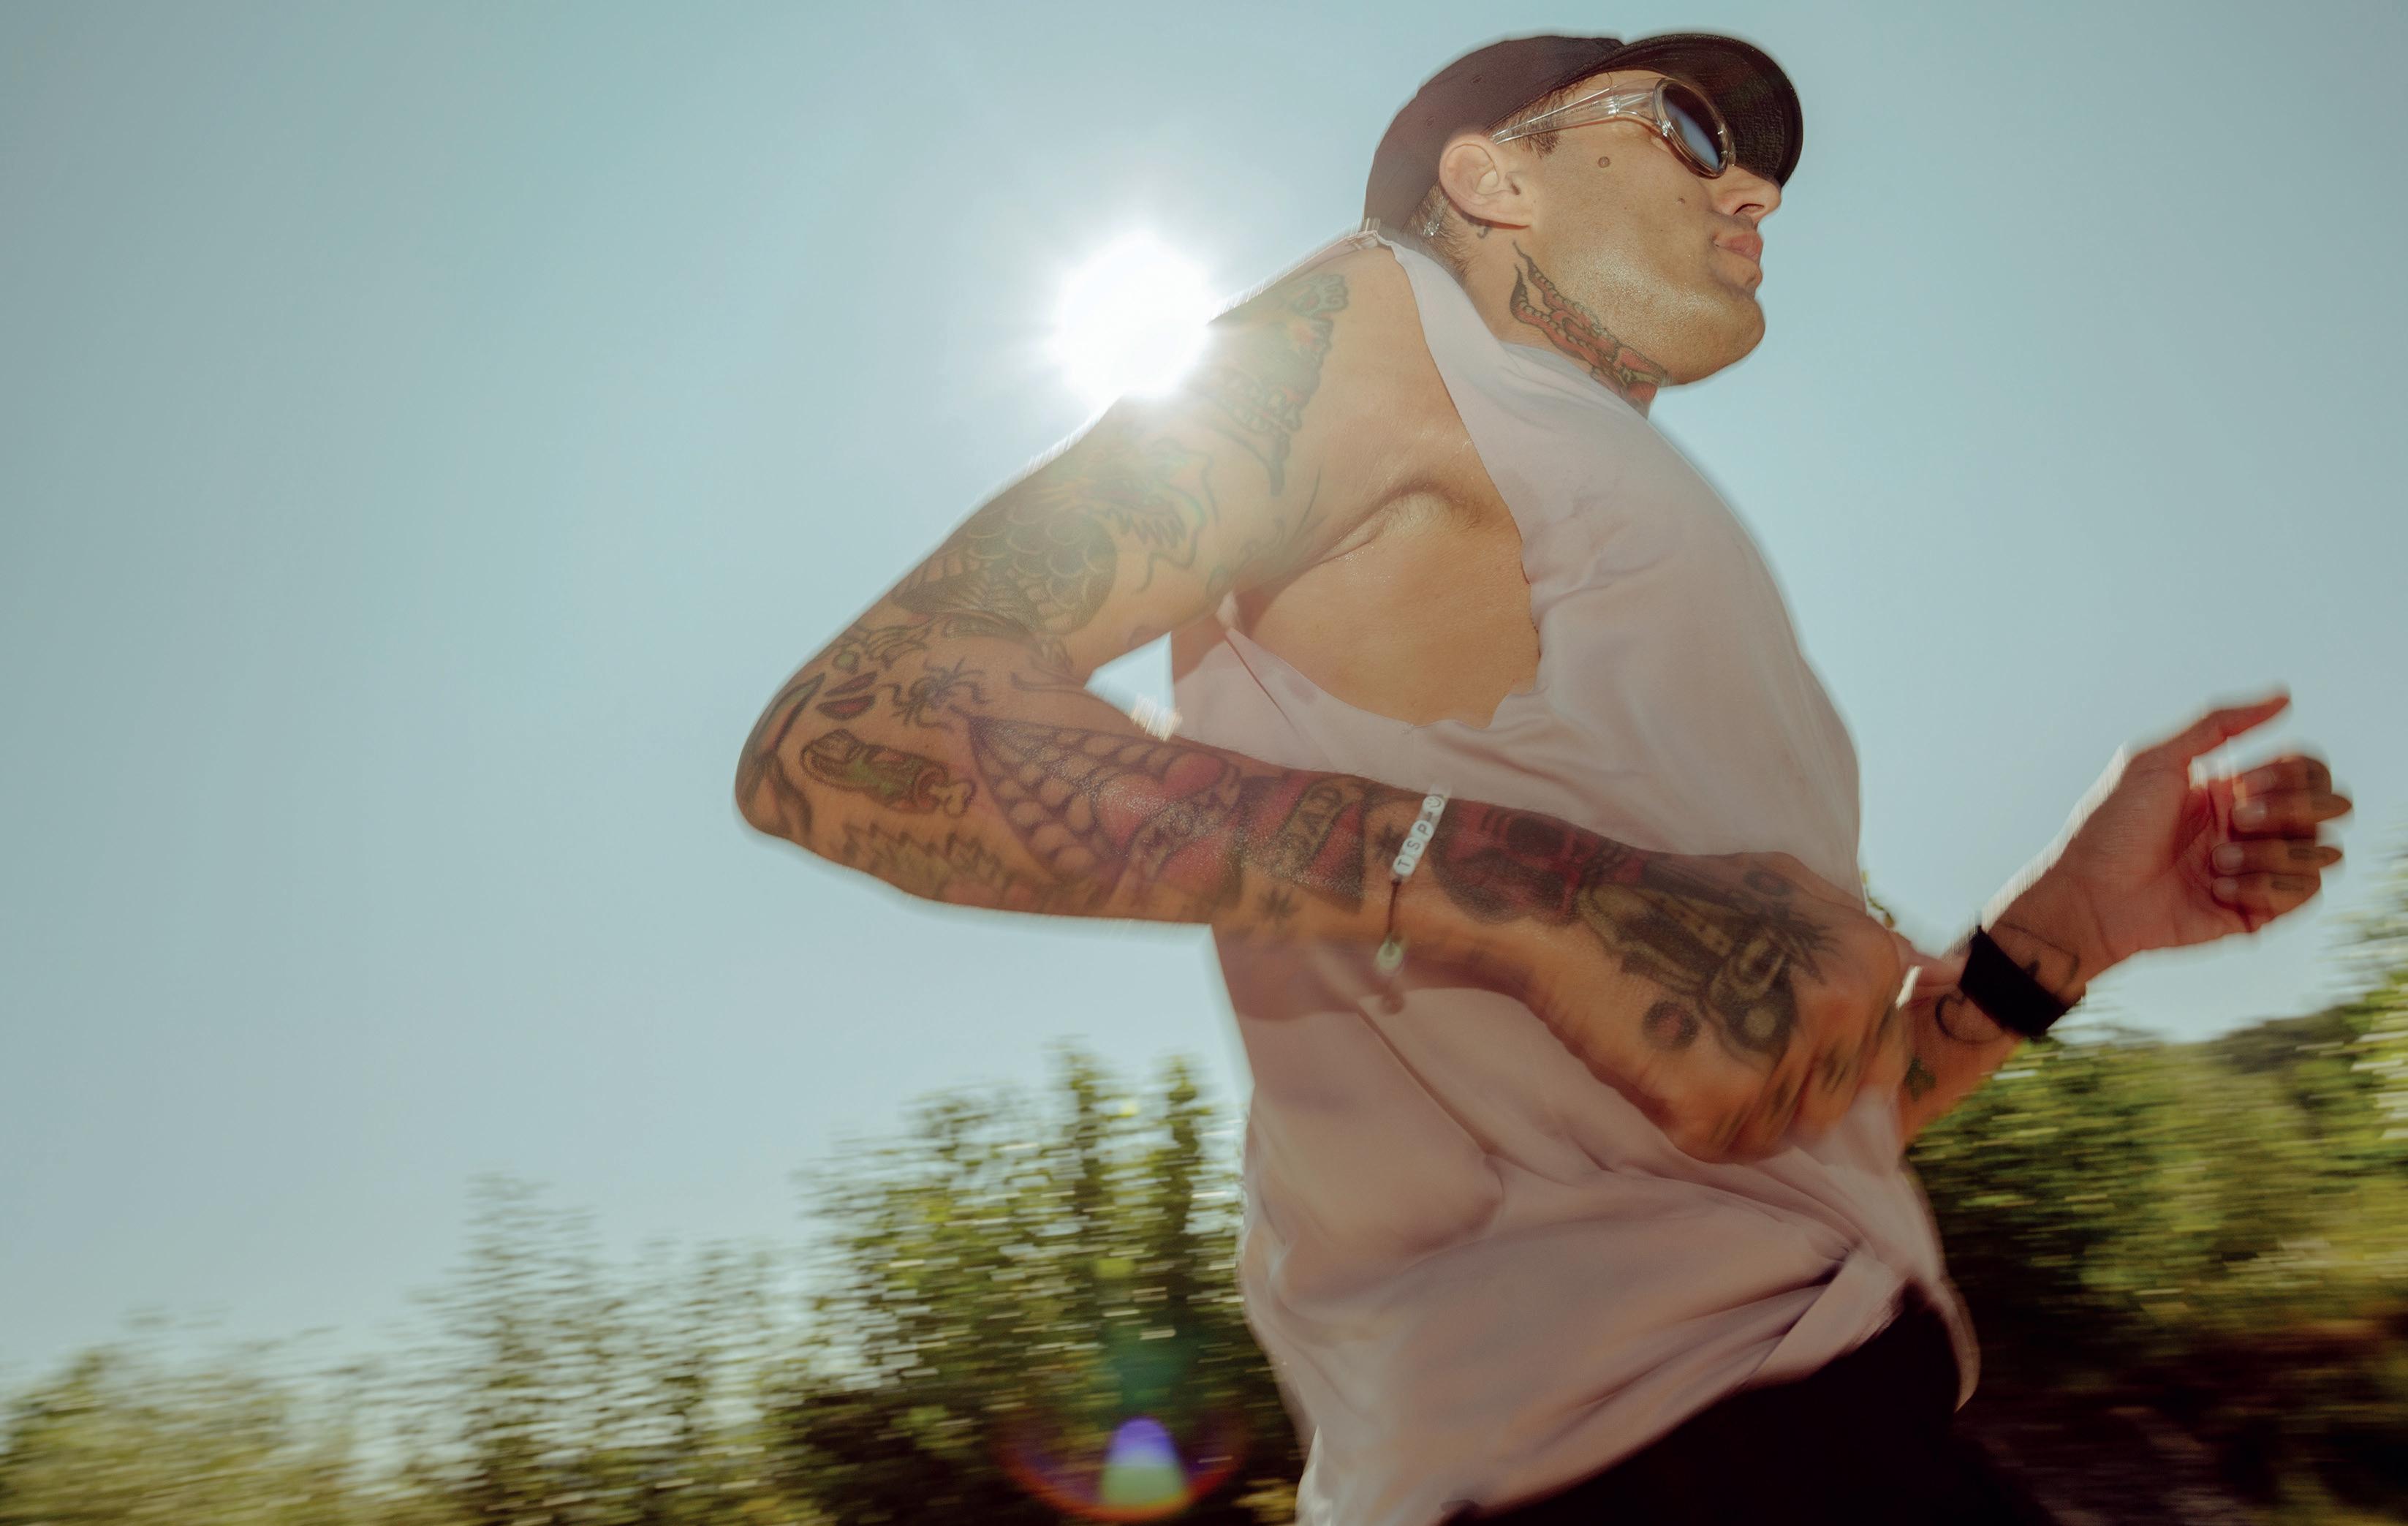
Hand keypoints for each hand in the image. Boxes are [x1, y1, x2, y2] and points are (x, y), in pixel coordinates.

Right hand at [1511, 850, 1919, 1163]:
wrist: (1575, 910)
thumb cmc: (1678, 897)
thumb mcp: (1789, 891)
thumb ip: (1869, 935)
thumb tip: (1949, 972)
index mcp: (1866, 962)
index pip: (1877, 1064)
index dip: (1819, 1060)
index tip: (1767, 1038)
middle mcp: (1838, 1010)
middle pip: (1830, 1106)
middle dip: (1778, 1085)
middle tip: (1714, 1031)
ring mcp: (1781, 1060)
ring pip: (1778, 1134)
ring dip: (1734, 1108)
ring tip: (1687, 1043)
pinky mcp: (1719, 1105)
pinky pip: (1723, 1147)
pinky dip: (1689, 1120)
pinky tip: (1661, 1063)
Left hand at [2041, 693, 2350, 967]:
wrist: (2089, 897)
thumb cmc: (2111, 827)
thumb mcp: (2155, 761)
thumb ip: (2218, 724)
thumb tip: (2284, 695)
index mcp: (2235, 789)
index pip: (2309, 768)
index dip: (2291, 772)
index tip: (2241, 783)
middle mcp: (2254, 828)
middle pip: (2332, 805)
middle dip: (2292, 808)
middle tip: (2236, 820)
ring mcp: (2260, 870)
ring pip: (2323, 852)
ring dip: (2270, 853)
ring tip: (2213, 862)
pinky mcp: (2259, 912)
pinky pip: (2306, 894)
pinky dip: (2265, 887)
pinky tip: (2217, 888)